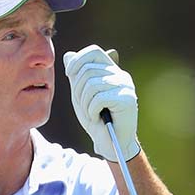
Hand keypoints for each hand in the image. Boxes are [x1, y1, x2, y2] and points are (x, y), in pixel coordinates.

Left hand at [63, 44, 139, 161]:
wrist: (110, 142)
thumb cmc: (96, 119)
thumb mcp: (81, 95)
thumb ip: (76, 77)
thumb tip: (67, 55)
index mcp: (111, 71)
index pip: (93, 51)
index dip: (78, 60)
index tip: (69, 74)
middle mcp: (120, 75)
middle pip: (87, 70)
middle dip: (77, 91)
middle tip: (84, 106)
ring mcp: (125, 86)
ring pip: (91, 85)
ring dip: (84, 104)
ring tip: (91, 114)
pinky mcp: (127, 99)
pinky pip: (99, 99)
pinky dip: (92, 111)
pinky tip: (97, 118)